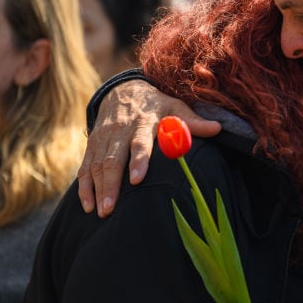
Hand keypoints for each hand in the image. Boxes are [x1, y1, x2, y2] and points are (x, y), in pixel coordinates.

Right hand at [76, 80, 220, 216]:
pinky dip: (84, 186)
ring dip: (97, 189)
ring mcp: (104, 138)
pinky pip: (85, 166)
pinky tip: (86, 205)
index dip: (138, 160)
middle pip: (113, 159)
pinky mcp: (92, 144)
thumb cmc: (157, 105)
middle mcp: (120, 130)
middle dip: (111, 184)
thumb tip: (219, 128)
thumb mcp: (175, 108)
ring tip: (101, 212)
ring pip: (97, 165)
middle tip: (111, 208)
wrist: (124, 90)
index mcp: (143, 122)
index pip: (140, 143)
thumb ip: (193, 122)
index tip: (137, 179)